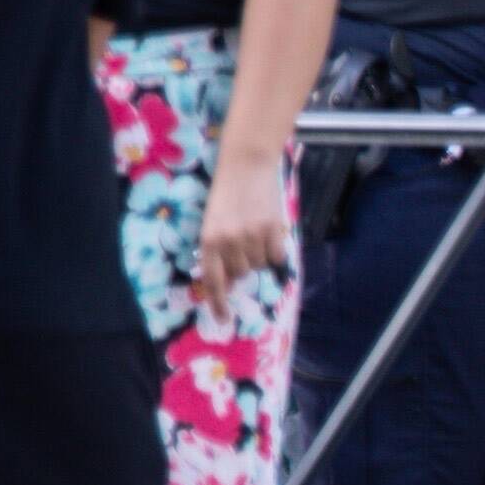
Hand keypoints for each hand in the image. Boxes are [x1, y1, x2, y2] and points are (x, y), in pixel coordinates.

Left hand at [196, 149, 295, 307]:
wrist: (246, 165)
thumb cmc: (227, 194)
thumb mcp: (214, 223)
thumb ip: (218, 250)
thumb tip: (230, 281)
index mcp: (208, 240)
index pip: (213, 280)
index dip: (218, 303)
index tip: (223, 319)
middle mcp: (228, 241)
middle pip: (240, 273)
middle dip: (242, 264)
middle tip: (243, 242)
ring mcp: (251, 236)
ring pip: (260, 264)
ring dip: (259, 254)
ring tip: (255, 231)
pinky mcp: (272, 230)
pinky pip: (276, 256)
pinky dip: (275, 249)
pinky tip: (269, 232)